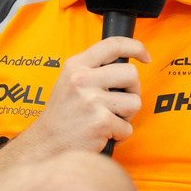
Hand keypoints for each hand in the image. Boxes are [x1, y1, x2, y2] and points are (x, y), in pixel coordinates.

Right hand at [24, 36, 150, 153]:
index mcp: (76, 65)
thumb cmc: (62, 116)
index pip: (113, 45)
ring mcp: (91, 100)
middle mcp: (82, 79)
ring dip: (126, 116)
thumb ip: (92, 70)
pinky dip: (119, 135)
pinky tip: (102, 135)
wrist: (45, 145)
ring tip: (108, 121)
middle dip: (133, 91)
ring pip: (135, 102)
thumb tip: (125, 65)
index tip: (145, 56)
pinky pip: (127, 128)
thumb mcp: (69, 81)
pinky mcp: (100, 122)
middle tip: (120, 103)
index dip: (135, 47)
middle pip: (131, 74)